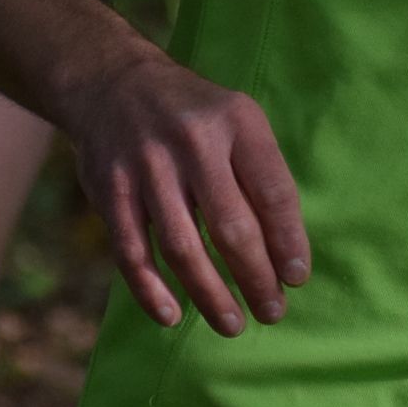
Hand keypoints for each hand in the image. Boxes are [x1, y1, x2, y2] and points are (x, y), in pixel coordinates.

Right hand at [61, 45, 308, 337]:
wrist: (113, 82)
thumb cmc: (193, 116)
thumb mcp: (236, 120)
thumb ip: (261, 176)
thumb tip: (286, 256)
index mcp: (236, 121)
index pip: (273, 192)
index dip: (289, 242)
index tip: (297, 279)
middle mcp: (192, 141)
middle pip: (231, 226)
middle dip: (256, 278)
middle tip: (272, 312)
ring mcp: (147, 166)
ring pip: (182, 246)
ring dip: (210, 294)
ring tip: (233, 324)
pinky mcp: (110, 189)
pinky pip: (132, 250)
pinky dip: (151, 289)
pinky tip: (171, 315)